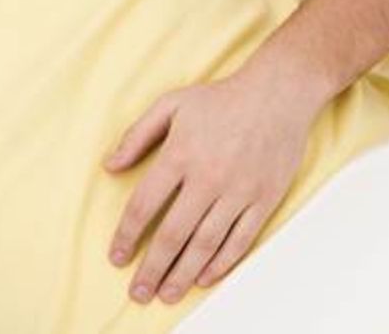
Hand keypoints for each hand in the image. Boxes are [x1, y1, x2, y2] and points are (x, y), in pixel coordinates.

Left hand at [103, 71, 323, 303]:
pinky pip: (240, 239)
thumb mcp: (170, 105)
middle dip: (152, 268)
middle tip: (138, 293)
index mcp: (180, 154)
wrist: (279, 92)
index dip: (127, 235)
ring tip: (166, 294)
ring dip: (183, 274)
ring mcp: (239, 191)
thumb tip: (109, 166)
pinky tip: (204, 278)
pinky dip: (221, 263)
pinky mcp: (264, 199)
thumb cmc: (220, 98)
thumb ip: (136, 136)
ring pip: (206, 244)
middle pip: (173, 234)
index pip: (145, 204)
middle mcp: (208, 177)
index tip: (116, 257)